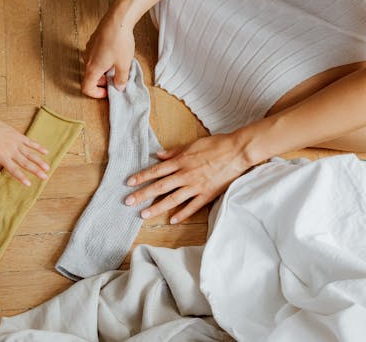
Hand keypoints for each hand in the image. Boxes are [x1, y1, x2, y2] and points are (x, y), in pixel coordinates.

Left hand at [0, 105, 48, 185]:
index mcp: (1, 155)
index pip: (13, 169)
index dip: (21, 177)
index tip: (29, 184)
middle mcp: (11, 149)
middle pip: (25, 162)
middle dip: (36, 170)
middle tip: (45, 177)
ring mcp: (16, 141)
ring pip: (30, 153)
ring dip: (39, 160)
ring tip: (47, 167)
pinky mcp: (17, 135)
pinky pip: (30, 142)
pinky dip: (38, 146)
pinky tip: (45, 151)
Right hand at [81, 11, 134, 97]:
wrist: (118, 20)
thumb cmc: (119, 41)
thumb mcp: (124, 65)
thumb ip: (121, 79)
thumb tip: (119, 86)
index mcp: (93, 68)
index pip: (86, 88)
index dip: (96, 94)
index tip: (107, 92)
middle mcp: (87, 59)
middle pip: (91, 76)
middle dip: (103, 80)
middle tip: (116, 78)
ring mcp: (89, 49)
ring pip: (94, 65)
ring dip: (104, 69)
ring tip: (118, 65)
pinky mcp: (93, 41)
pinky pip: (96, 55)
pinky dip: (104, 59)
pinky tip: (116, 54)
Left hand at [124, 134, 255, 223]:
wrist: (237, 152)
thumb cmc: (216, 145)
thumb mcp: (193, 144)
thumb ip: (175, 151)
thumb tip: (159, 155)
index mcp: (181, 161)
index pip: (156, 170)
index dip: (141, 177)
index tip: (129, 183)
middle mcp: (185, 175)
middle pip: (159, 187)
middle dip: (142, 194)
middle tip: (128, 202)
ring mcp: (196, 186)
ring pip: (172, 199)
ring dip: (157, 207)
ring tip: (143, 214)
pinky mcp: (207, 194)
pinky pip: (192, 206)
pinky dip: (182, 214)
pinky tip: (172, 220)